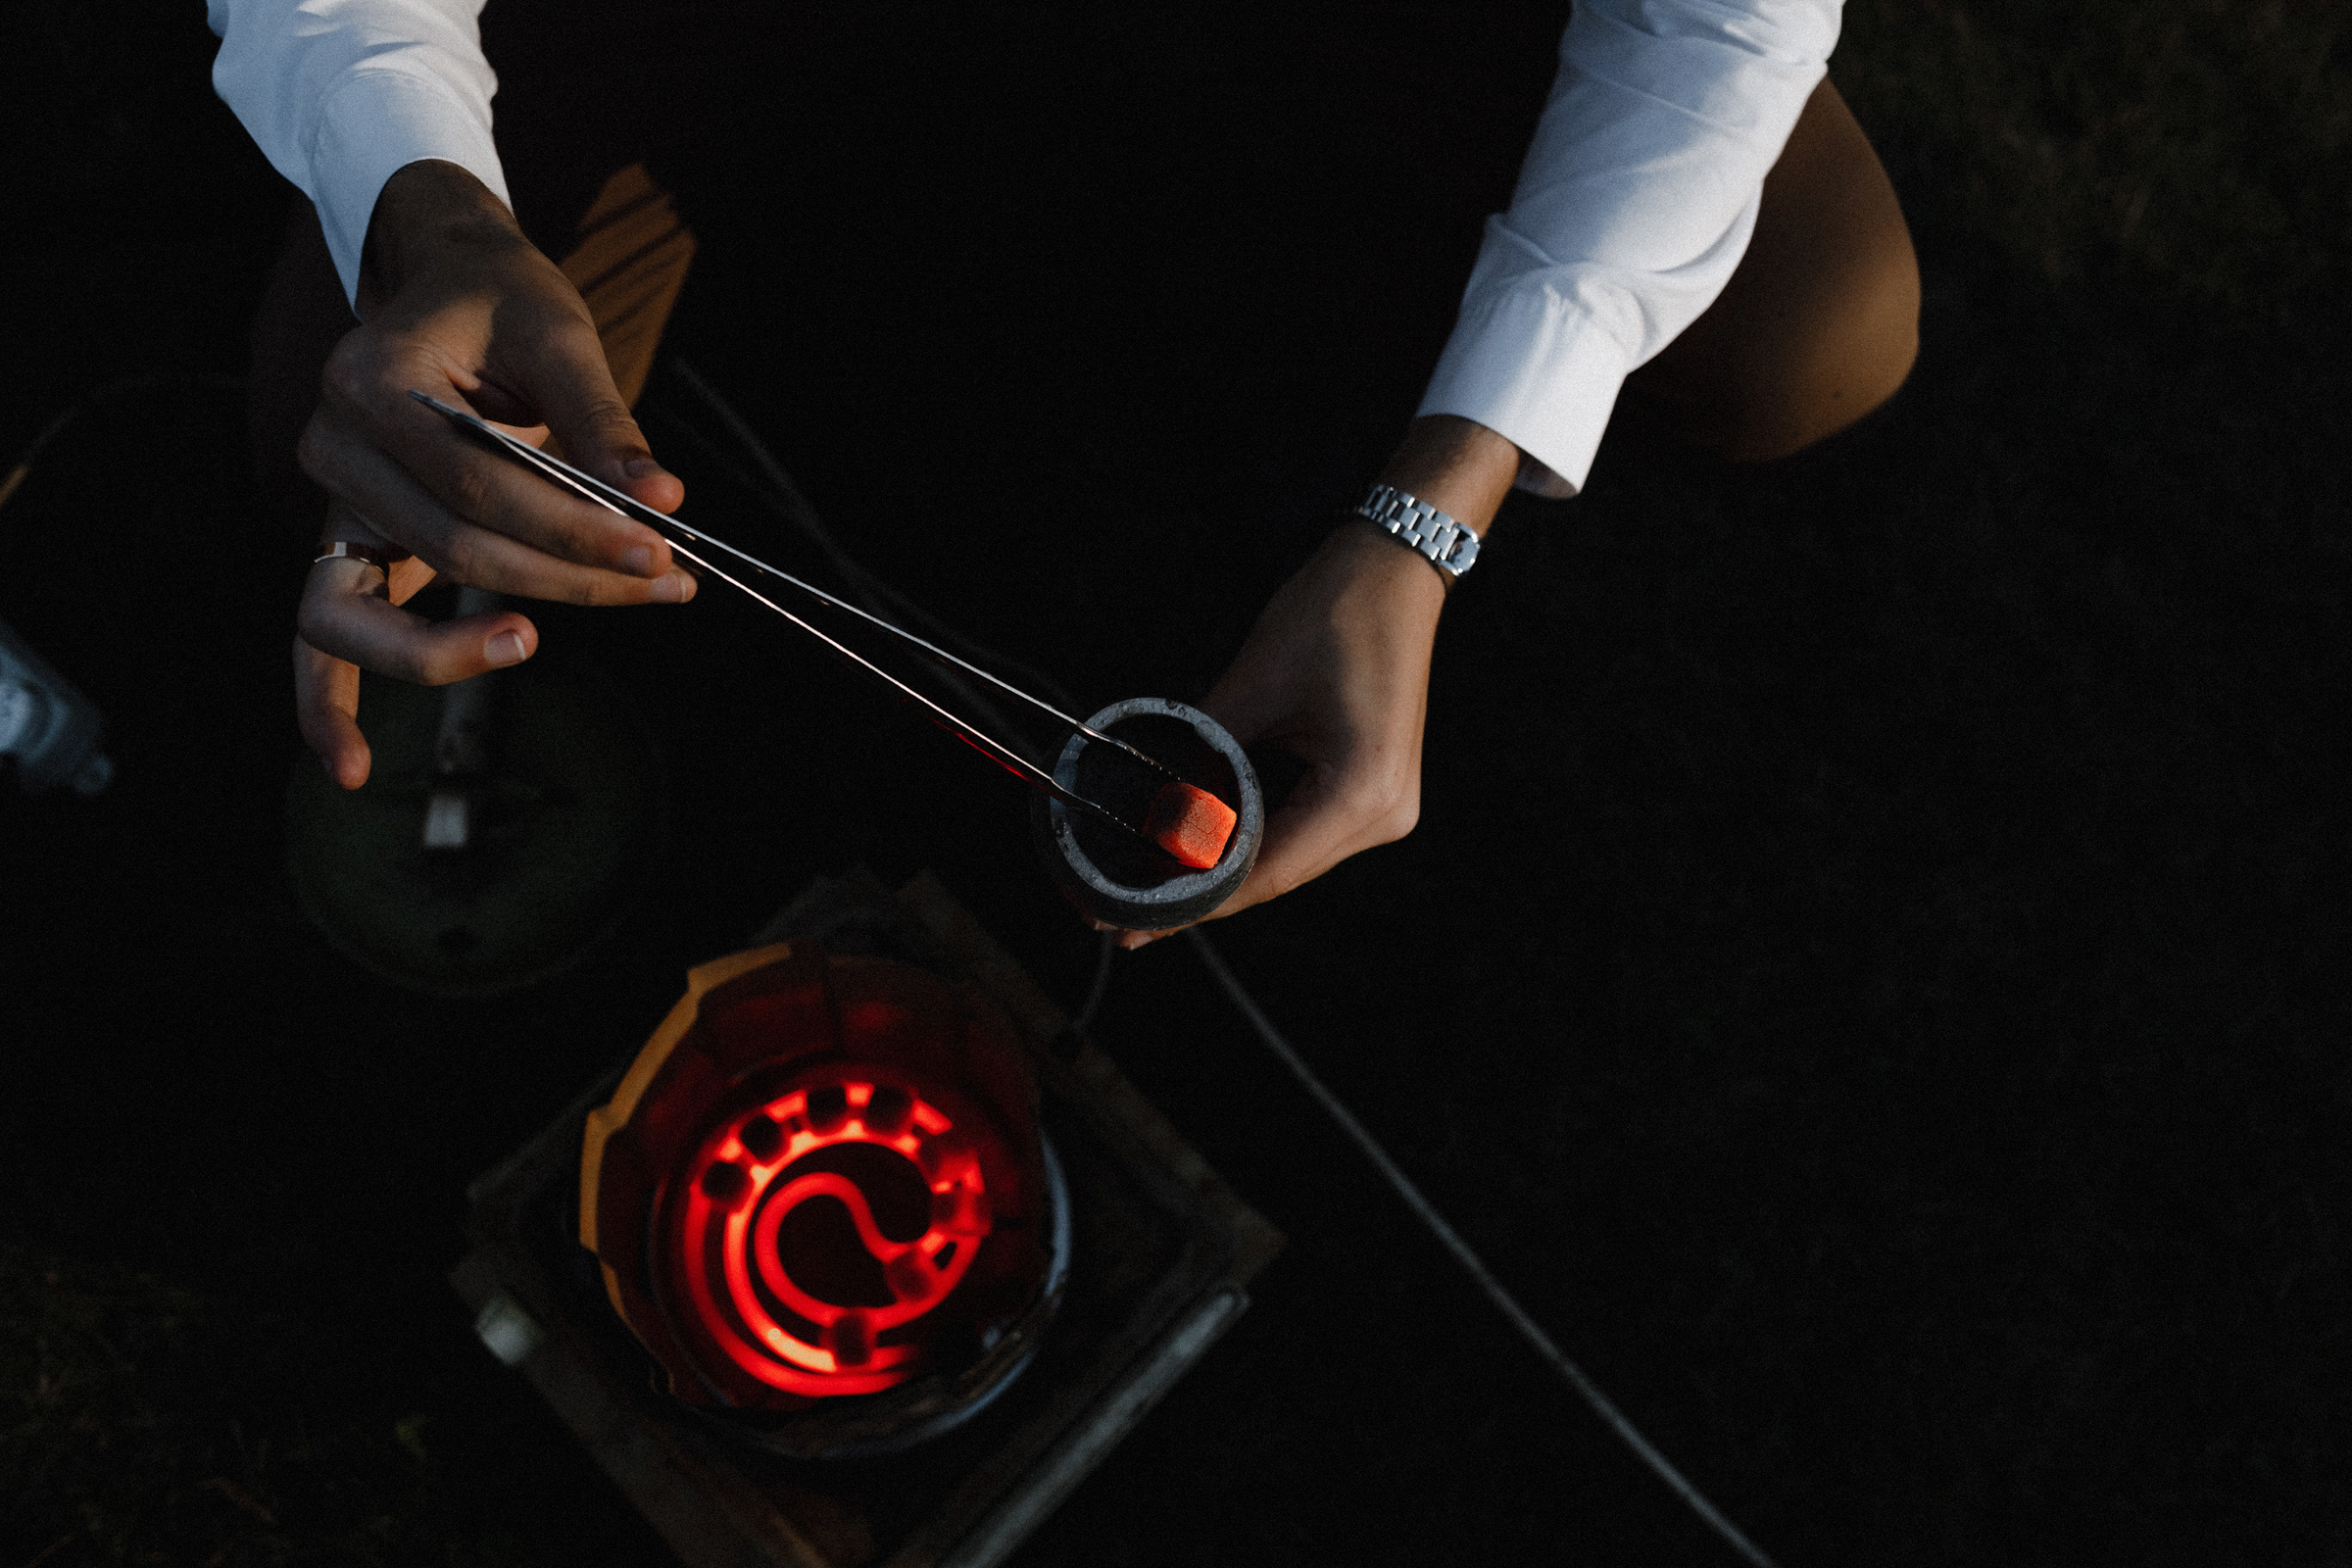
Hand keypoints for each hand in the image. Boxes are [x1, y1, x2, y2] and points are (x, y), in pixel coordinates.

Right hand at [294, 159, 694, 787]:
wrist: (449, 292)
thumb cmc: (505, 311)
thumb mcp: (560, 338)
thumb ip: (604, 425)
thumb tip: (663, 501)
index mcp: (371, 379)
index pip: (480, 483)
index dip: (573, 528)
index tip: (661, 550)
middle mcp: (330, 443)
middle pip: (450, 546)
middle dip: (564, 580)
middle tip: (664, 582)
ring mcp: (328, 504)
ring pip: (384, 609)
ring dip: (470, 646)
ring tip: (538, 645)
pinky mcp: (344, 551)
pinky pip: (320, 638)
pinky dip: (326, 707)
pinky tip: (348, 769)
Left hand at [1119, 416, 1522, 945]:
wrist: (1394, 571)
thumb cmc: (1334, 613)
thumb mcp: (1252, 685)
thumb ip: (1201, 757)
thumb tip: (1140, 812)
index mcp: (1362, 791)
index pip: (1263, 871)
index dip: (1191, 900)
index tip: (1128, 924)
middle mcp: (1385, 815)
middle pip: (1275, 875)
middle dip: (1198, 891)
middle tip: (1120, 913)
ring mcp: (1386, 809)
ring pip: (1285, 860)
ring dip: (1220, 870)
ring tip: (1149, 887)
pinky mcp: (1374, 794)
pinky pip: (1301, 834)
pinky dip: (1249, 841)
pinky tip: (1199, 850)